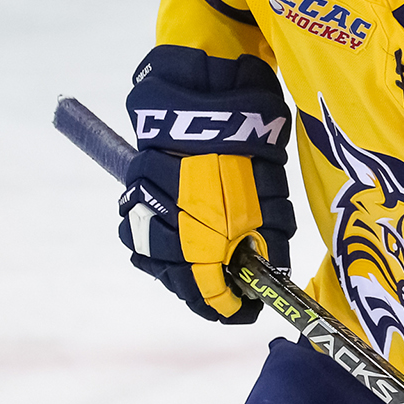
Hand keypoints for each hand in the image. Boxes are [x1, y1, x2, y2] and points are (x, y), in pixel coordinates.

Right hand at [118, 46, 293, 322]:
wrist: (207, 92)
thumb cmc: (248, 142)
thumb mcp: (270, 193)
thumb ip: (268, 238)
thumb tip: (269, 272)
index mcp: (205, 235)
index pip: (210, 292)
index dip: (230, 307)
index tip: (246, 312)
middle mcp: (170, 229)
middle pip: (178, 281)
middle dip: (204, 294)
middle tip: (228, 299)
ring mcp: (146, 207)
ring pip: (153, 258)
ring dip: (178, 272)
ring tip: (204, 276)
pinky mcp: (133, 187)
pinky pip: (138, 231)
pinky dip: (156, 244)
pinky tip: (176, 245)